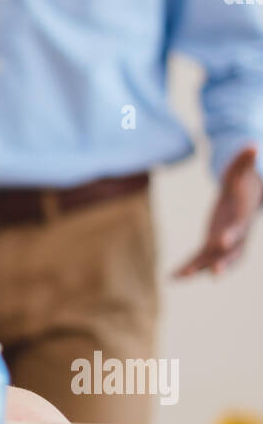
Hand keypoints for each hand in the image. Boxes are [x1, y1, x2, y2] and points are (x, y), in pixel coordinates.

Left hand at [173, 145, 262, 277]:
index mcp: (243, 217)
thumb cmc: (243, 182)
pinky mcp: (211, 244)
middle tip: (215, 274)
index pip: (240, 228)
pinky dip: (187, 268)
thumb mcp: (242, 169)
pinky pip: (200, 260)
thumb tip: (252, 145)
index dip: (232, 234)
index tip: (223, 241)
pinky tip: (171, 277)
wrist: (247, 197)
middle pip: (231, 252)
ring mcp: (223, 242)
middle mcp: (236, 234)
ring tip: (181, 277)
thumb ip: (245, 159)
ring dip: (198, 269)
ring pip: (212, 260)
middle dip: (222, 263)